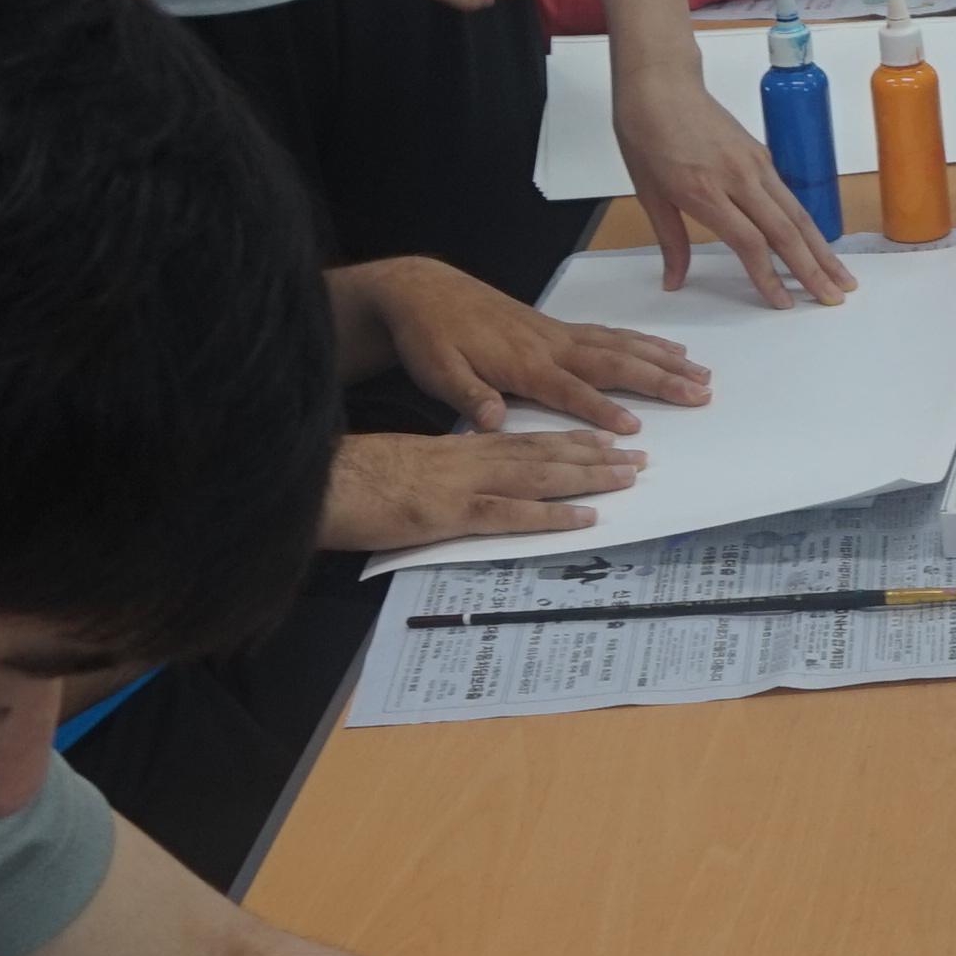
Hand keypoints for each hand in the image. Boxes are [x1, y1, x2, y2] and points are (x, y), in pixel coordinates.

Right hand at [320, 428, 641, 551]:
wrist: (317, 482)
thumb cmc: (352, 479)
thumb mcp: (406, 468)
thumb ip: (442, 472)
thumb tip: (465, 481)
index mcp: (457, 449)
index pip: (523, 441)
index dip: (566, 440)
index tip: (604, 438)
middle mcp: (468, 459)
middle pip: (542, 453)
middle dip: (594, 454)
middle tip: (638, 456)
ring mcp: (461, 484)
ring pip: (538, 475)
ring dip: (587, 476)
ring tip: (628, 476)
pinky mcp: (449, 512)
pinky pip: (510, 514)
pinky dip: (551, 515)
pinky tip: (585, 518)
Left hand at [345, 253, 707, 431]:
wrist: (422, 291)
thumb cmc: (430, 335)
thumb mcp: (436, 371)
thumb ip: (469, 396)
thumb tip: (492, 420)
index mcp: (522, 363)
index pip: (570, 390)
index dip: (601, 409)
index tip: (632, 429)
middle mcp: (549, 345)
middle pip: (615, 363)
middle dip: (660, 379)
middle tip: (699, 392)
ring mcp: (557, 333)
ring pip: (621, 345)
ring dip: (663, 359)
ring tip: (700, 372)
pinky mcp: (557, 327)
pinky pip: (610, 334)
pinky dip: (642, 341)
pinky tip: (663, 349)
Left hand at [612, 49, 854, 305]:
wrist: (659, 83)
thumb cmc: (646, 132)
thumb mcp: (648, 193)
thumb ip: (670, 241)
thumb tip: (674, 281)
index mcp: (705, 191)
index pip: (749, 243)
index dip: (769, 277)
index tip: (783, 303)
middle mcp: (738, 177)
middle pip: (786, 232)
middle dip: (813, 269)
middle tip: (834, 299)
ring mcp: (755, 164)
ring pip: (797, 214)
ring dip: (823, 249)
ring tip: (843, 277)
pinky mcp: (761, 155)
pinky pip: (790, 197)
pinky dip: (808, 225)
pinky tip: (819, 244)